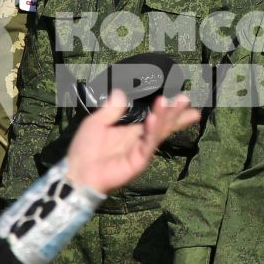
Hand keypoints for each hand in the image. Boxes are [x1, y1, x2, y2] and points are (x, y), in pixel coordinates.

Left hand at [65, 94, 199, 193]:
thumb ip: (111, 109)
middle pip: (163, 124)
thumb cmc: (85, 149)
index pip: (155, 118)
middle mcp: (141, 140)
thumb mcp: (96, 122)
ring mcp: (141, 150)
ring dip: (166, 116)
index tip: (182, 98)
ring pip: (158, 131)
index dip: (169, 110)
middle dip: (175, 112)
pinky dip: (152, 130)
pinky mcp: (138, 160)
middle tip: (186, 98)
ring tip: (173, 102)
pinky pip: (147, 144)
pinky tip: (154, 118)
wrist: (78, 171)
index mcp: (133, 131)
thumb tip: (121, 92)